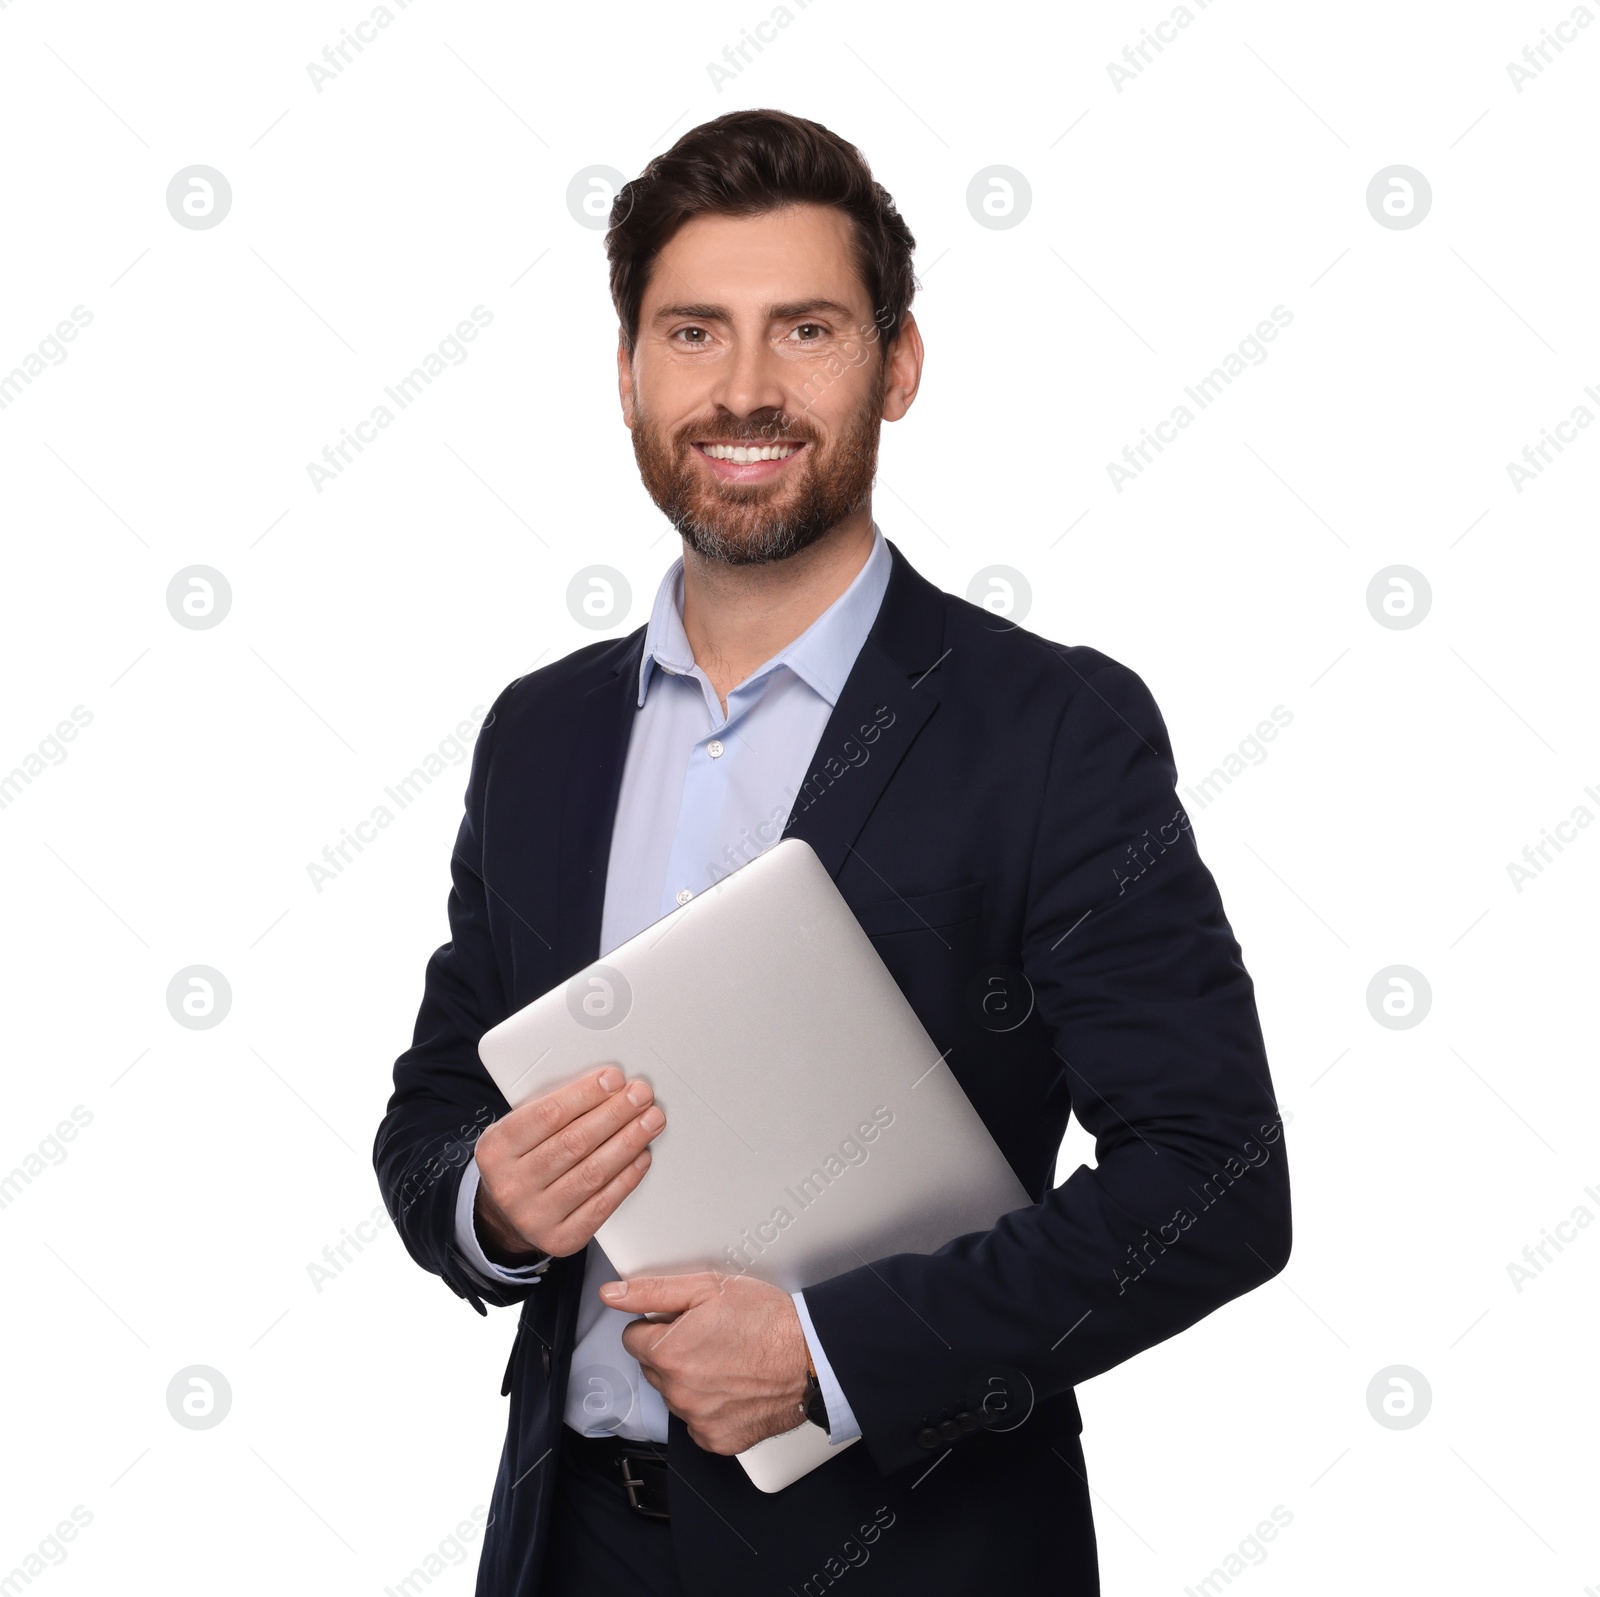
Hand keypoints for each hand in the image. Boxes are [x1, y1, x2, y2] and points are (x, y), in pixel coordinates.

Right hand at [473, 1066, 664, 1259]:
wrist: (505, 1218)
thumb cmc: (521, 1162)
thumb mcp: (518, 1132)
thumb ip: (552, 1110)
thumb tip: (607, 1087)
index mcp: (496, 1150)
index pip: (547, 1115)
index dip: (585, 1094)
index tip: (614, 1079)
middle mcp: (511, 1186)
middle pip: (574, 1143)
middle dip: (615, 1114)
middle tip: (641, 1095)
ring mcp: (534, 1217)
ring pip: (592, 1173)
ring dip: (628, 1142)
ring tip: (650, 1121)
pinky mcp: (560, 1239)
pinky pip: (601, 1205)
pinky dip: (626, 1178)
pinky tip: (641, 1156)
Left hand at [606, 1272, 811, 1453]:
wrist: (810, 1358)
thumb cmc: (767, 1321)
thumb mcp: (709, 1287)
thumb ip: (654, 1290)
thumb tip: (613, 1294)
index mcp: (668, 1353)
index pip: (634, 1338)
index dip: (658, 1325)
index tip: (681, 1322)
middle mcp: (677, 1391)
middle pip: (653, 1368)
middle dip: (672, 1353)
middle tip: (709, 1338)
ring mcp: (697, 1420)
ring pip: (675, 1396)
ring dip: (690, 1381)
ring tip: (726, 1360)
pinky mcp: (716, 1440)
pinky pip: (698, 1423)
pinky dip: (711, 1408)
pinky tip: (733, 1388)